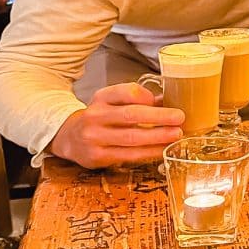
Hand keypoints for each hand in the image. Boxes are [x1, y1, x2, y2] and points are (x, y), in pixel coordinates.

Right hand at [49, 83, 183, 168]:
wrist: (69, 138)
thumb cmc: (100, 117)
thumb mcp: (112, 101)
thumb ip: (137, 99)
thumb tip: (168, 101)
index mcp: (101, 97)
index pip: (127, 91)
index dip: (146, 96)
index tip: (162, 101)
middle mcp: (95, 116)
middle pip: (131, 115)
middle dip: (159, 117)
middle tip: (179, 117)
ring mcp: (94, 138)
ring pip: (131, 138)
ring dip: (158, 137)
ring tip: (176, 134)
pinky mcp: (97, 157)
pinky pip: (128, 155)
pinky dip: (149, 152)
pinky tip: (162, 149)